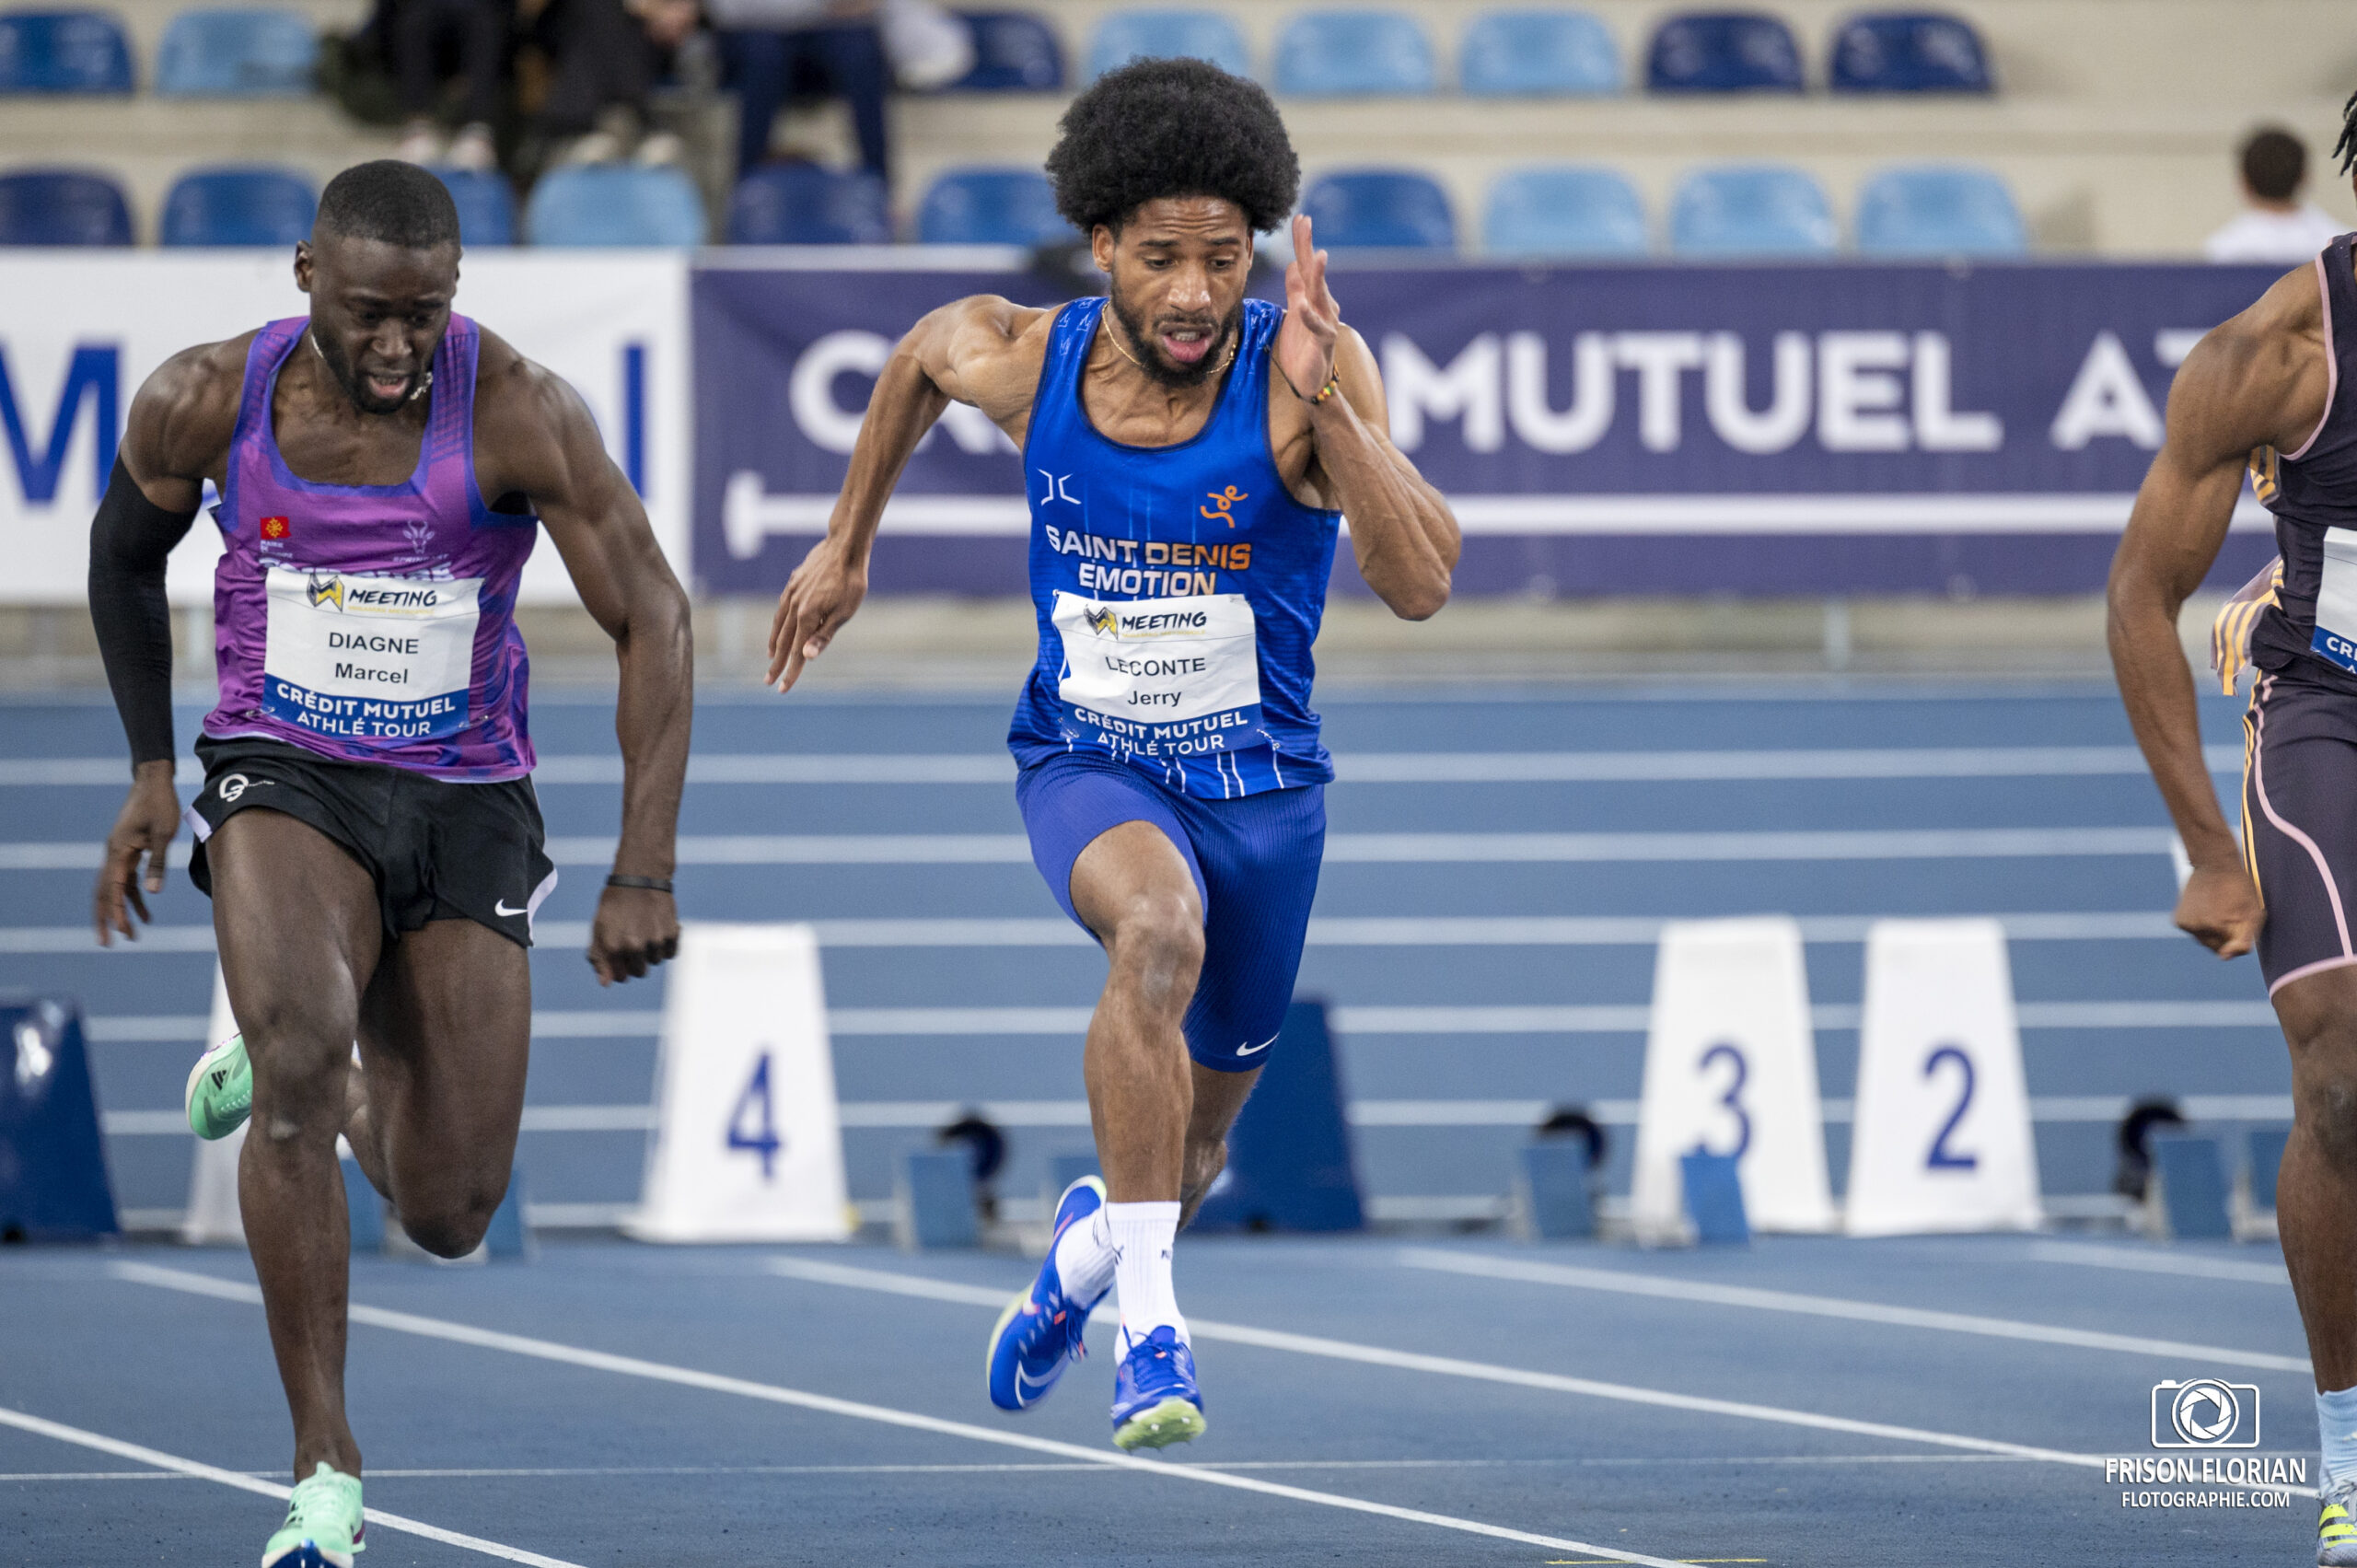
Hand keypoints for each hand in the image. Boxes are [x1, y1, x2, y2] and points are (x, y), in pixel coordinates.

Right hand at [94, 762, 180, 946]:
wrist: (153, 780)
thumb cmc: (161, 804)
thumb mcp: (164, 834)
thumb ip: (157, 863)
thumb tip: (152, 893)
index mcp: (119, 852)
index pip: (112, 890)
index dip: (115, 913)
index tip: (119, 933)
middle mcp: (113, 854)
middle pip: (104, 893)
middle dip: (107, 918)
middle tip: (108, 943)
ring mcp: (119, 852)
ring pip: (115, 888)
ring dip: (122, 910)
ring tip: (133, 934)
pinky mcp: (128, 850)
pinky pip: (126, 878)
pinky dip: (133, 895)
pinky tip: (146, 911)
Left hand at [588, 883, 678, 985]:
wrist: (640, 877)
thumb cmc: (615, 904)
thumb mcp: (599, 928)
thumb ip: (599, 958)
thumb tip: (606, 984)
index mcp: (613, 947)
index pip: (621, 977)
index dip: (620, 967)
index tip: (621, 955)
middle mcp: (634, 946)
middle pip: (640, 972)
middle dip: (636, 961)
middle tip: (635, 941)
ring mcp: (655, 941)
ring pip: (655, 961)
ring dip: (652, 951)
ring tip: (646, 930)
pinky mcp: (671, 933)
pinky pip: (670, 953)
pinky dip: (666, 945)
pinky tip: (658, 929)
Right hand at [766, 535, 868, 692]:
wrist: (845, 547)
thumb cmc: (851, 582)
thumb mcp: (844, 613)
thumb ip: (824, 636)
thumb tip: (807, 657)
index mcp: (808, 617)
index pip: (797, 653)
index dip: (791, 673)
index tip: (783, 689)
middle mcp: (795, 607)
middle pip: (784, 643)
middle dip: (777, 665)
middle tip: (768, 681)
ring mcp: (792, 594)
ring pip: (779, 625)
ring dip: (775, 644)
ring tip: (771, 657)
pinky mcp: (793, 584)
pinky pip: (781, 609)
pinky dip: (778, 623)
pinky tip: (780, 626)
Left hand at [1274, 212, 1338, 403]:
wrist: (1309, 381)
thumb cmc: (1303, 346)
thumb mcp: (1294, 311)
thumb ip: (1295, 288)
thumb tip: (1292, 263)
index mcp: (1312, 297)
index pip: (1305, 264)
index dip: (1302, 242)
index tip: (1300, 218)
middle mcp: (1322, 305)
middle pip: (1313, 271)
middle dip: (1308, 247)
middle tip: (1305, 222)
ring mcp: (1326, 322)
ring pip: (1321, 295)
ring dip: (1318, 275)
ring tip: (1316, 256)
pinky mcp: (1324, 343)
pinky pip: (1318, 328)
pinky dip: (1310, 317)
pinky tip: (1302, 307)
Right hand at [2175, 863, 2263, 958]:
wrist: (2213, 863)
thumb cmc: (2239, 887)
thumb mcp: (2253, 913)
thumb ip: (2243, 940)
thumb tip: (2224, 957)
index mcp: (2222, 927)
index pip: (2231, 950)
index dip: (2238, 939)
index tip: (2239, 922)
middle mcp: (2201, 928)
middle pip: (2216, 948)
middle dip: (2224, 936)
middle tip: (2229, 913)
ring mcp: (2188, 925)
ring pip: (2203, 941)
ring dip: (2211, 931)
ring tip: (2216, 908)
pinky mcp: (2179, 921)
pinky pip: (2193, 932)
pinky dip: (2199, 925)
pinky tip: (2204, 908)